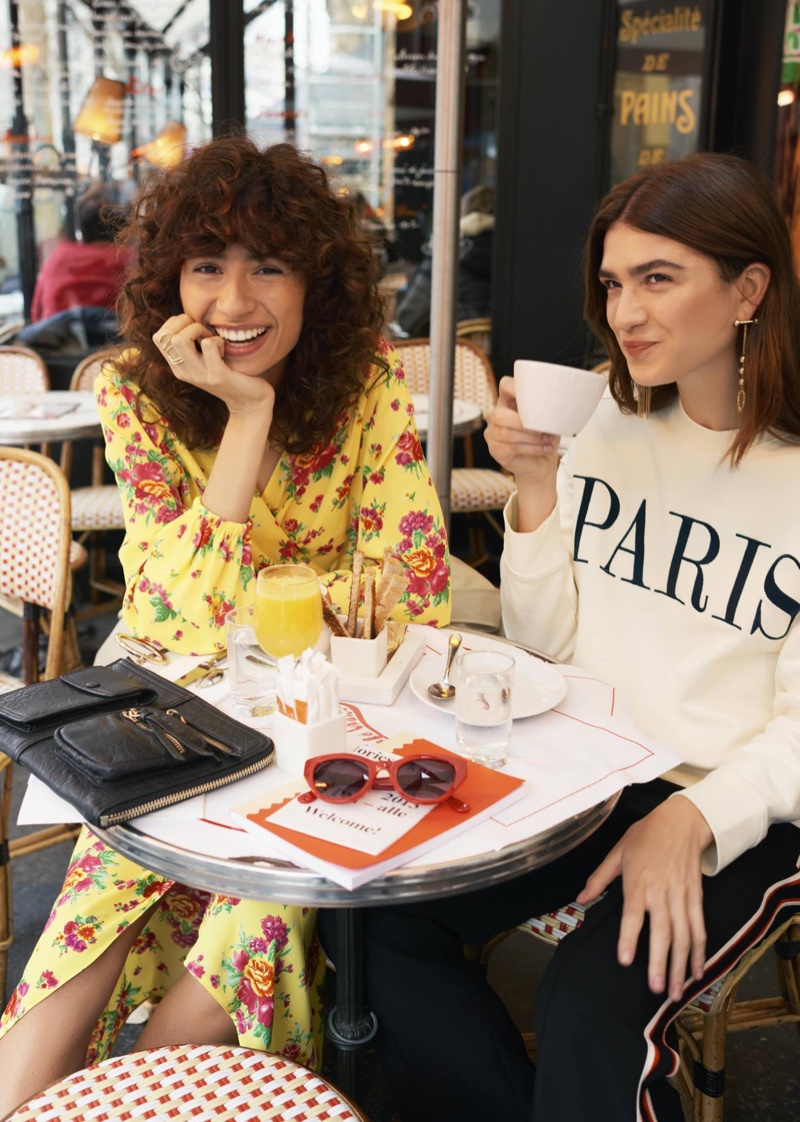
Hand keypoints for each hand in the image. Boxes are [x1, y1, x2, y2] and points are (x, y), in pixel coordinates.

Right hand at [153, 315, 274, 417]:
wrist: (249, 403)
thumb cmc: (228, 374)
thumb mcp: (203, 361)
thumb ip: (192, 345)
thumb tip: (185, 319)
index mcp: (177, 367)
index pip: (158, 337)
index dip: (175, 324)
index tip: (193, 328)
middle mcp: (184, 372)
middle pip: (167, 336)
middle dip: (186, 324)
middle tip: (205, 332)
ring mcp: (199, 375)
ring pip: (180, 339)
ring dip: (199, 329)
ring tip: (212, 338)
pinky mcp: (217, 375)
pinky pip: (208, 345)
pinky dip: (217, 340)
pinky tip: (224, 348)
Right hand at [485, 376, 558, 486]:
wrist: (541, 464)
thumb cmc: (543, 438)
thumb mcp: (548, 420)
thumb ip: (544, 410)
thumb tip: (551, 405)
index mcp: (509, 402)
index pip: (505, 386)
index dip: (514, 388)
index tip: (532, 396)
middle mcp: (496, 416)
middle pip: (499, 414)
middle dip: (522, 423)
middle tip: (542, 429)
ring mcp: (492, 433)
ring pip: (507, 433)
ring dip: (531, 438)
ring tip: (547, 440)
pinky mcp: (494, 449)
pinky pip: (510, 447)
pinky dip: (531, 449)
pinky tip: (544, 449)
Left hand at [577, 796, 713, 1001]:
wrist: (682, 822)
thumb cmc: (646, 835)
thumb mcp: (617, 851)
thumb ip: (599, 878)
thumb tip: (580, 898)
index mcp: (638, 881)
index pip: (633, 915)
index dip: (629, 938)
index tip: (626, 961)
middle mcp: (661, 892)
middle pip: (662, 932)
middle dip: (661, 963)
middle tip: (657, 989)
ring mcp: (681, 897)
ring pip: (684, 937)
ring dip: (682, 966)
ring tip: (677, 992)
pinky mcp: (696, 898)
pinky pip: (699, 929)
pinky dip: (699, 952)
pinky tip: (698, 972)